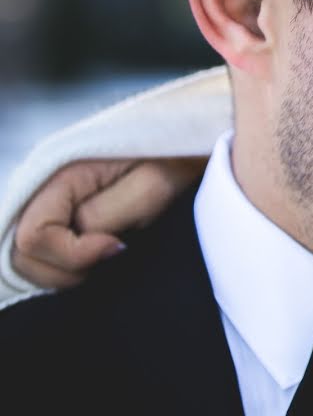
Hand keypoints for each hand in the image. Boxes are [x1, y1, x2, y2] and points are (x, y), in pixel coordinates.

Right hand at [13, 158, 206, 288]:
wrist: (188, 145)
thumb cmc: (175, 160)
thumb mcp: (149, 186)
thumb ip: (105, 215)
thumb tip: (83, 240)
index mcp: (59, 177)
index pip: (32, 237)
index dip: (74, 254)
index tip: (118, 245)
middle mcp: (43, 191)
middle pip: (22, 255)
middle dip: (66, 269)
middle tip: (112, 254)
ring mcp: (50, 206)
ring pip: (29, 260)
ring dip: (67, 270)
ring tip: (108, 254)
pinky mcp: (63, 216)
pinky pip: (47, 254)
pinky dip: (69, 266)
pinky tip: (100, 256)